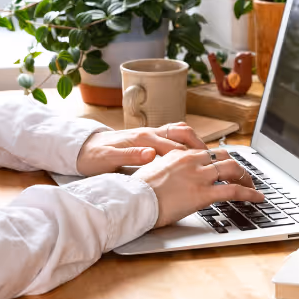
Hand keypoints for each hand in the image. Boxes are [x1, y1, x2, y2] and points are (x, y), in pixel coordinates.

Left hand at [75, 122, 206, 176]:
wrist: (82, 148)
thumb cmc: (93, 155)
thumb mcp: (108, 159)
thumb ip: (129, 156)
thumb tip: (151, 154)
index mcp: (142, 138)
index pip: (174, 145)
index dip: (192, 156)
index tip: (209, 166)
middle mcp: (148, 133)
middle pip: (182, 133)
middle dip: (200, 145)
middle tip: (217, 161)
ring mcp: (148, 135)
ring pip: (179, 132)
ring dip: (195, 143)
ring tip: (210, 158)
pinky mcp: (147, 140)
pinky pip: (172, 137)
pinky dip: (185, 144)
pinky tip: (192, 158)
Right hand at [132, 147, 265, 226]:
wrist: (134, 200)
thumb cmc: (138, 191)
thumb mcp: (152, 173)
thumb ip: (166, 171)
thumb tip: (171, 179)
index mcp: (178, 154)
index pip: (205, 152)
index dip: (218, 160)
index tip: (223, 168)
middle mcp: (190, 160)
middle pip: (222, 156)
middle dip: (236, 166)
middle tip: (242, 176)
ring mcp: (198, 176)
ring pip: (232, 169)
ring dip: (246, 177)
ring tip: (252, 186)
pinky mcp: (203, 193)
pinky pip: (234, 191)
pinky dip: (249, 193)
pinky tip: (256, 198)